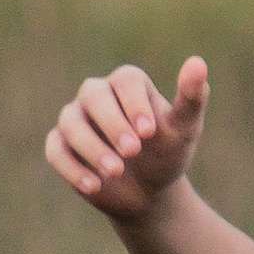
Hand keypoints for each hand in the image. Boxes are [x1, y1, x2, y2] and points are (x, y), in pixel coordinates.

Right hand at [45, 56, 208, 222]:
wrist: (149, 190)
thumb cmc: (168, 152)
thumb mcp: (185, 129)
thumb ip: (191, 98)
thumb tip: (198, 63)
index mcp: (129, 85)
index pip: (125, 80)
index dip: (135, 103)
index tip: (150, 132)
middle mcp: (98, 95)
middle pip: (93, 95)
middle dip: (112, 124)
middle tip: (133, 152)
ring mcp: (76, 120)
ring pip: (71, 122)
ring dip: (92, 147)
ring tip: (116, 171)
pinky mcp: (61, 146)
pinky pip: (55, 150)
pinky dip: (71, 167)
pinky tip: (93, 186)